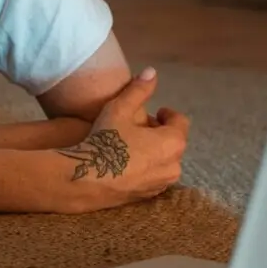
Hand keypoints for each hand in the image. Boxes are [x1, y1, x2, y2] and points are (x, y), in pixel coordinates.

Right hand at [54, 67, 189, 212]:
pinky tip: (124, 163)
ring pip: (163, 161)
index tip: (155, 111)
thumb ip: (139, 90)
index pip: (180, 122)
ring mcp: (161, 184)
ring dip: (153, 151)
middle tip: (137, 126)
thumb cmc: (107, 142)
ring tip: (130, 145)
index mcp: (173, 142)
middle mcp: (174, 166)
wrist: (86, 179)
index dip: (167, 114)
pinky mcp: (148, 196)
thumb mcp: (120, 109)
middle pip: (173, 142)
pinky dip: (145, 168)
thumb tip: (152, 71)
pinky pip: (153, 176)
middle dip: (159, 133)